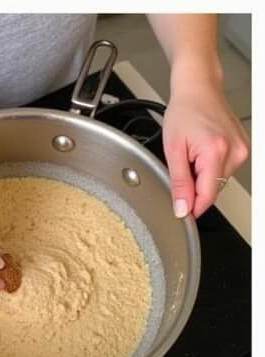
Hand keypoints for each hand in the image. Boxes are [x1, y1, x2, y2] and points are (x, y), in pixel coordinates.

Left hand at [163, 73, 248, 217]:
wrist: (199, 88)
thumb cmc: (185, 111)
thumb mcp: (173, 151)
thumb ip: (179, 183)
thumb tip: (182, 208)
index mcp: (216, 152)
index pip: (207, 197)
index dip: (191, 207)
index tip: (180, 210)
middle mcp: (235, 151)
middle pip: (212, 191)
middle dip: (194, 188)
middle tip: (182, 167)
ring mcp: (241, 149)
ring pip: (218, 182)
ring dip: (202, 178)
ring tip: (192, 156)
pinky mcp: (242, 148)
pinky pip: (223, 171)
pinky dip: (209, 168)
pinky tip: (202, 153)